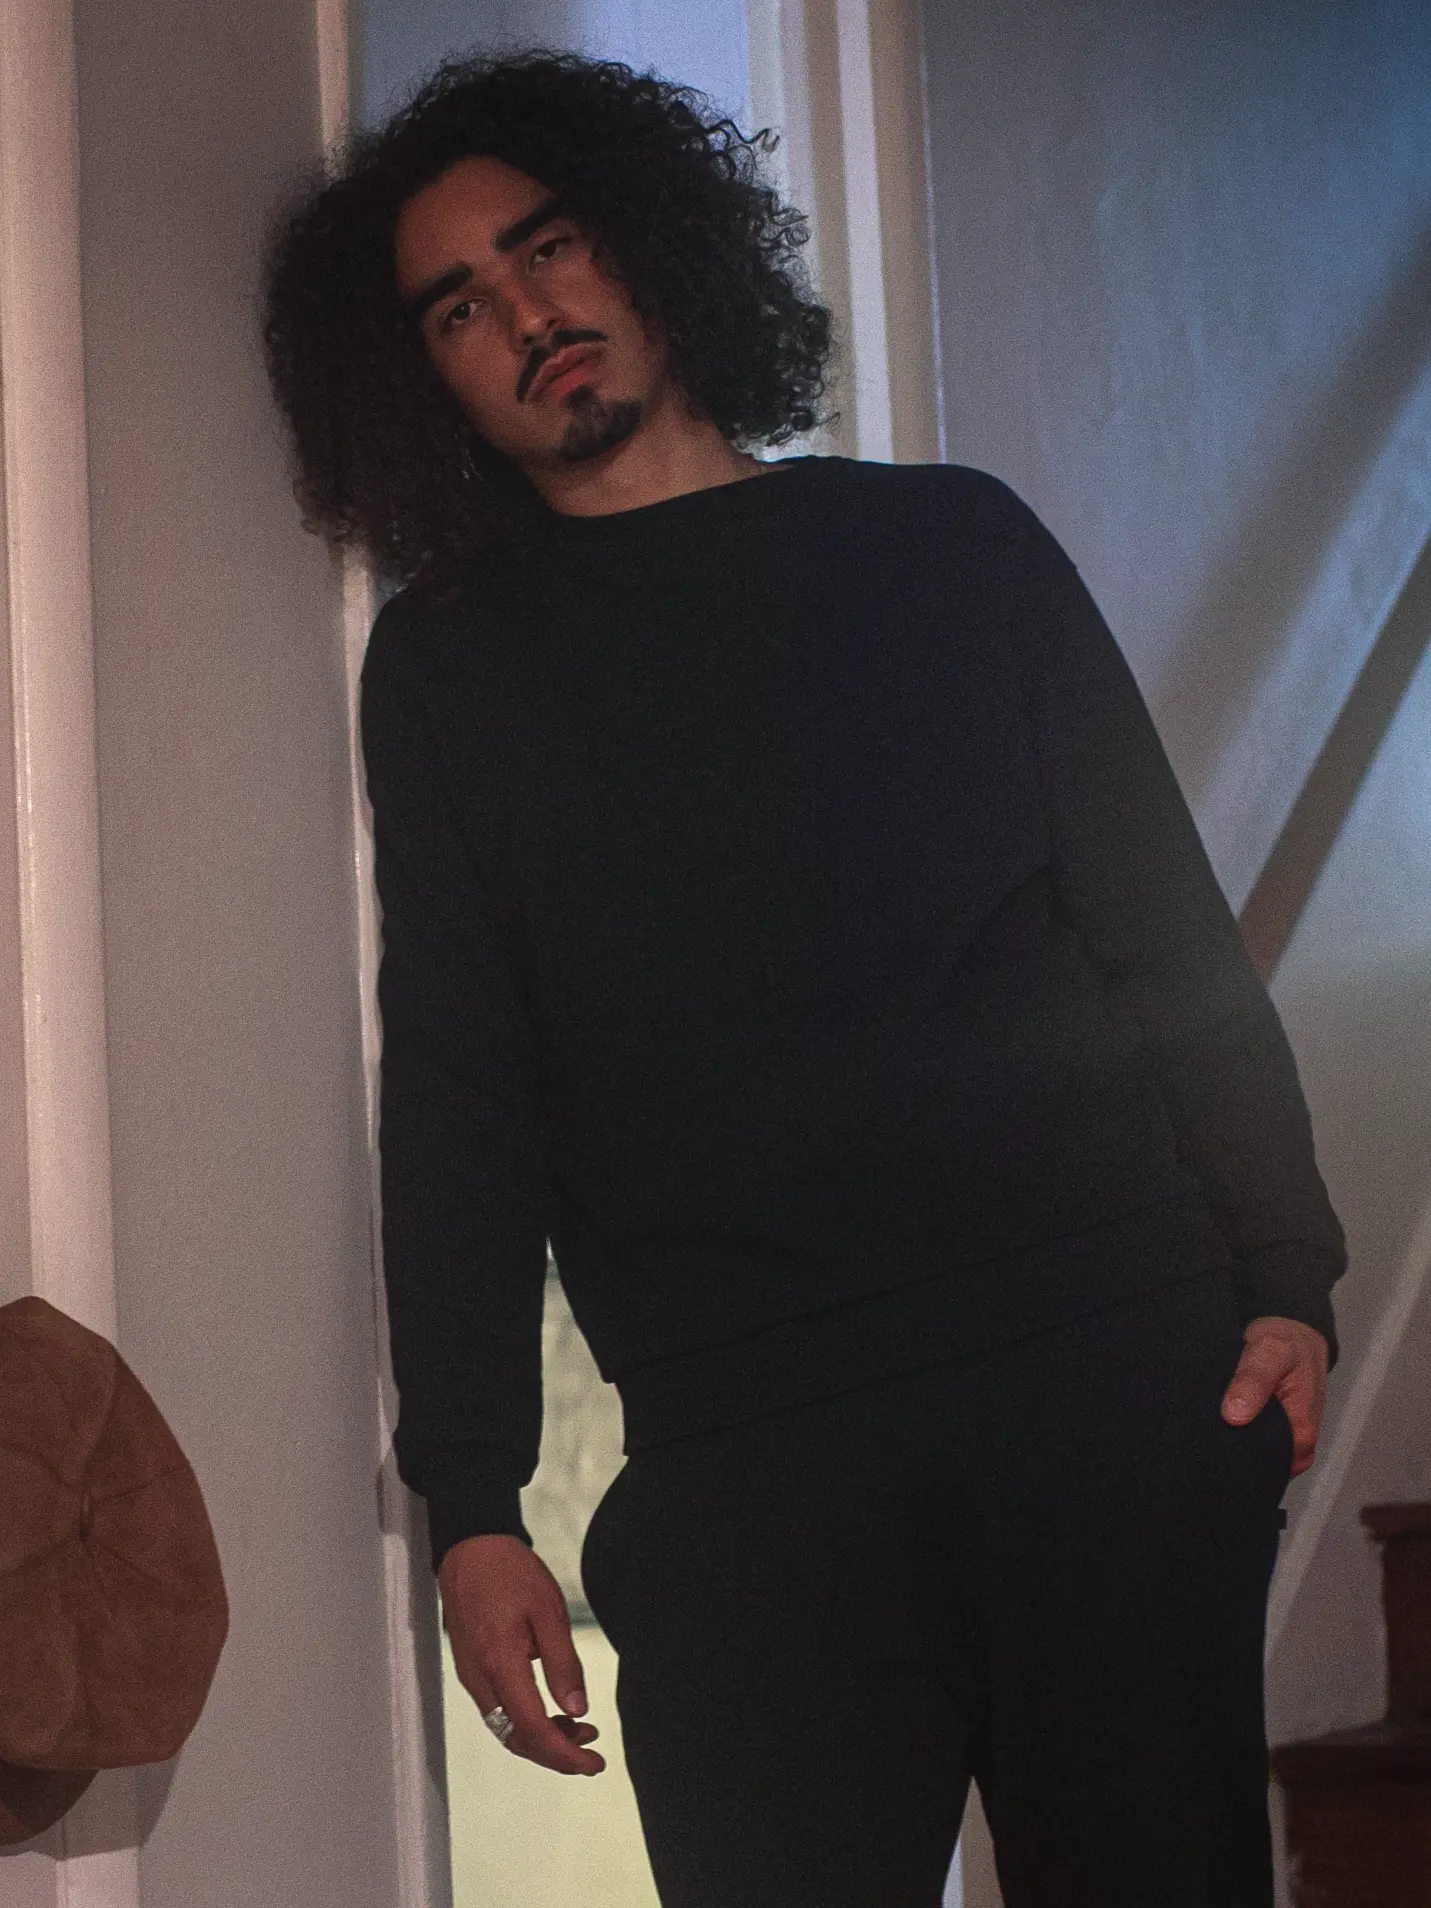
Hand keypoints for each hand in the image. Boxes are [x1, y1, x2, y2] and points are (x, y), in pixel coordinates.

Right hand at [438, 1533, 605, 1775]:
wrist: (471, 1547)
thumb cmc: (511, 1572)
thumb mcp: (549, 1611)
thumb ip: (563, 1663)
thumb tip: (577, 1709)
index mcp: (501, 1664)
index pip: (533, 1729)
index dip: (564, 1755)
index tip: (593, 1763)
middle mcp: (480, 1679)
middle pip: (516, 1739)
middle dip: (554, 1754)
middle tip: (590, 1751)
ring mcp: (471, 1676)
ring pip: (505, 1728)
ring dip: (540, 1738)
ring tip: (578, 1729)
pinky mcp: (469, 1668)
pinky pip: (497, 1709)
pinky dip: (524, 1720)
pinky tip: (549, 1708)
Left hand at [1220, 1315, 1328, 1477]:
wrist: (1294, 1333)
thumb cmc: (1285, 1344)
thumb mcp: (1269, 1353)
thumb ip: (1253, 1382)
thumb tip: (1233, 1417)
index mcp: (1301, 1436)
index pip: (1264, 1464)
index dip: (1236, 1455)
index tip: (1210, 1444)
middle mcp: (1298, 1446)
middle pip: (1260, 1461)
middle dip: (1234, 1450)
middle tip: (1204, 1432)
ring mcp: (1288, 1441)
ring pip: (1256, 1452)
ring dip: (1235, 1441)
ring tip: (1208, 1427)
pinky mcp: (1278, 1432)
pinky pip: (1256, 1440)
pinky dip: (1239, 1433)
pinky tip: (1219, 1423)